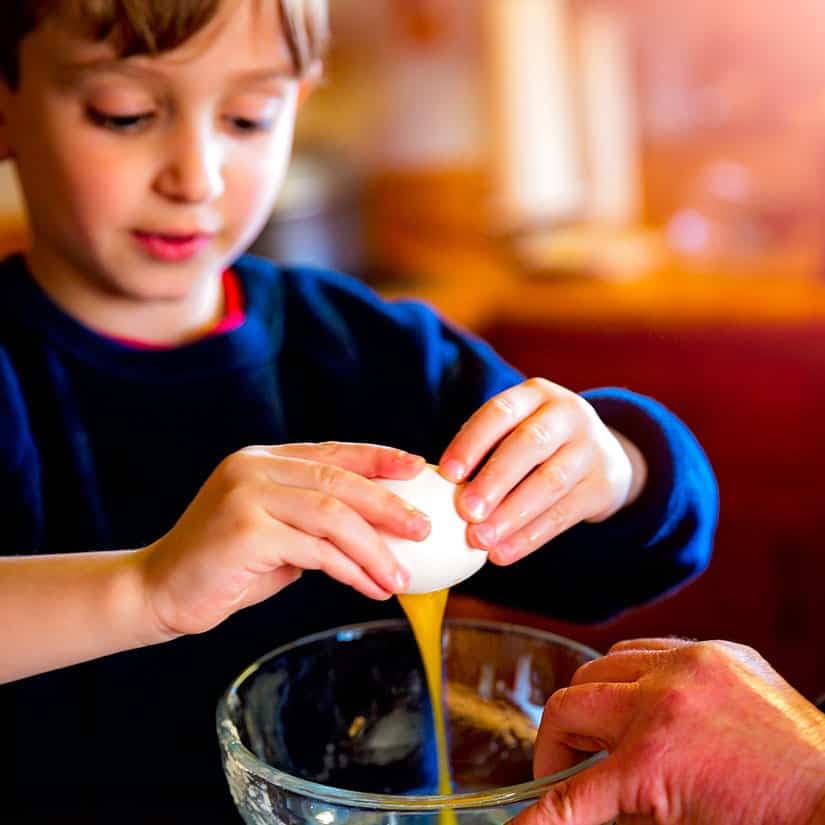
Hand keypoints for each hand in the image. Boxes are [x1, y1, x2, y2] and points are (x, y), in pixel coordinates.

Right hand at [138, 442, 429, 638]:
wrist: (158, 590)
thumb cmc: (225, 566)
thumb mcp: (276, 532)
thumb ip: (315, 520)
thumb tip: (381, 527)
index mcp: (264, 459)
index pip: (333, 452)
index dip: (380, 458)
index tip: (418, 469)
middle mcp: (255, 467)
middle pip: (340, 480)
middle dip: (389, 505)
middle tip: (425, 528)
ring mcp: (247, 495)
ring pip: (333, 514)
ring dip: (375, 548)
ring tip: (402, 576)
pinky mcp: (245, 531)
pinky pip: (315, 550)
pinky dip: (351, 569)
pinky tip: (372, 587)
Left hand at [439, 378, 646, 563]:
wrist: (605, 456)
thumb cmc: (537, 446)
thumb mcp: (517, 430)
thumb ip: (484, 451)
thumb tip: (440, 490)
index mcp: (536, 394)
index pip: (500, 412)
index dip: (472, 441)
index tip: (446, 474)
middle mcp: (568, 414)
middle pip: (530, 444)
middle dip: (495, 479)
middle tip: (465, 512)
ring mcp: (590, 449)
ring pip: (550, 481)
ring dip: (512, 514)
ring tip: (481, 540)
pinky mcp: (603, 485)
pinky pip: (565, 513)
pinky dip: (531, 536)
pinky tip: (504, 553)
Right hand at [512, 638, 824, 824]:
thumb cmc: (768, 824)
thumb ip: (616, 813)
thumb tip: (573, 811)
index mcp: (655, 758)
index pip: (569, 798)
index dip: (537, 819)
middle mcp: (664, 698)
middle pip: (567, 709)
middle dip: (555, 749)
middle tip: (566, 776)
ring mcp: (691, 665)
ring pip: (599, 667)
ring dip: (592, 706)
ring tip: (608, 738)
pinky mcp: (716, 652)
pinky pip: (644, 649)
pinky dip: (630, 677)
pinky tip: (644, 705)